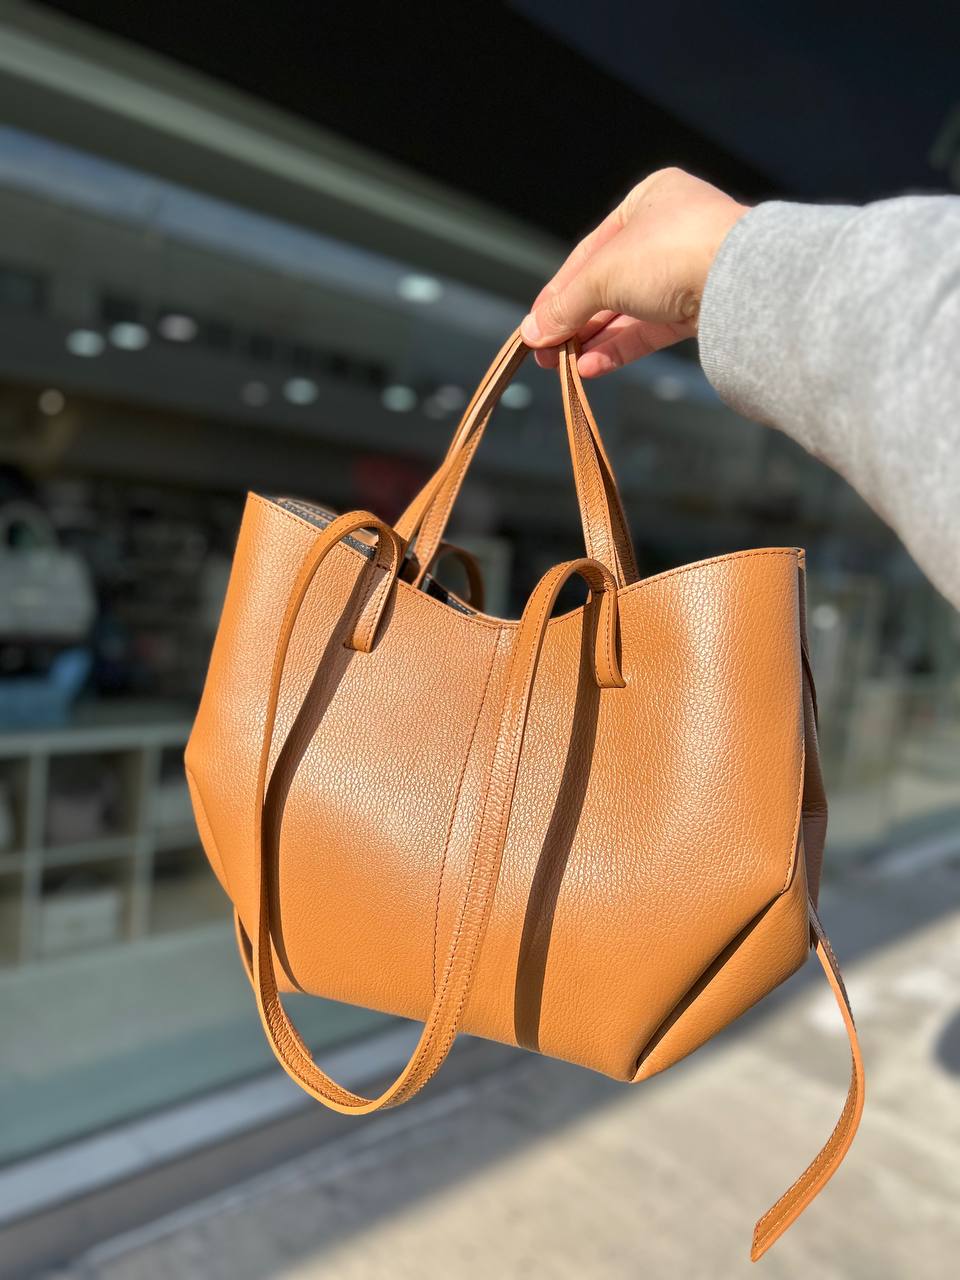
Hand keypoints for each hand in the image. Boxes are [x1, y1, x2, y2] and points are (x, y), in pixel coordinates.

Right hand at [520, 168, 747, 376]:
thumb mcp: (602, 275)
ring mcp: (686, 272)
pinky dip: (619, 347)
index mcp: (647, 200)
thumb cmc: (670, 253)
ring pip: (628, 310)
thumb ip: (565, 305)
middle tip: (544, 352)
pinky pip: (650, 330)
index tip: (534, 325)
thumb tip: (532, 331)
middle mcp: (668, 232)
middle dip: (574, 320)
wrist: (740, 282)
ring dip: (592, 338)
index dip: (557, 292)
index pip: (589, 252)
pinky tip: (590, 367)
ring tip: (561, 364)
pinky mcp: (700, 310)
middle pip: (607, 283)